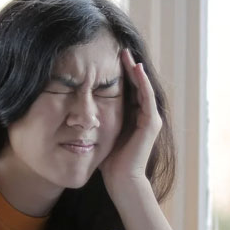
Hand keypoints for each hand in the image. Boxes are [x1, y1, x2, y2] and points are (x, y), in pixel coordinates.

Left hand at [100, 48, 162, 192]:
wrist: (122, 180)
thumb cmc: (109, 161)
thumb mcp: (101, 133)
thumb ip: (96, 120)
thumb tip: (77, 110)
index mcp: (132, 117)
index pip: (127, 89)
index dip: (119, 74)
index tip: (108, 59)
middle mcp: (144, 115)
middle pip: (136, 85)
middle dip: (128, 67)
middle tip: (119, 49)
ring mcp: (150, 119)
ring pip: (143, 87)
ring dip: (135, 70)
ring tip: (127, 54)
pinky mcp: (152, 123)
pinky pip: (147, 97)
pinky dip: (142, 82)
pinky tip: (135, 68)